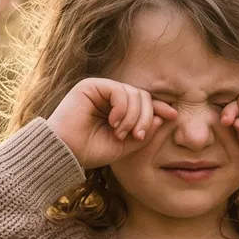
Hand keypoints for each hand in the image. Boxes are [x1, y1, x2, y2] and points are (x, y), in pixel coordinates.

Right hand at [47, 78, 179, 169]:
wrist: (66, 152)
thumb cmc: (91, 150)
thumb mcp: (125, 146)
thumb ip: (143, 133)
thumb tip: (161, 118)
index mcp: (118, 109)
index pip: (144, 102)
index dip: (159, 107)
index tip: (173, 116)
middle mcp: (110, 97)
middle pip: (142, 96)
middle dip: (145, 117)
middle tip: (137, 136)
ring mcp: (101, 90)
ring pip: (134, 93)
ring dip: (133, 116)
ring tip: (122, 133)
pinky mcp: (91, 86)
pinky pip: (119, 90)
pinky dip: (122, 108)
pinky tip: (114, 122)